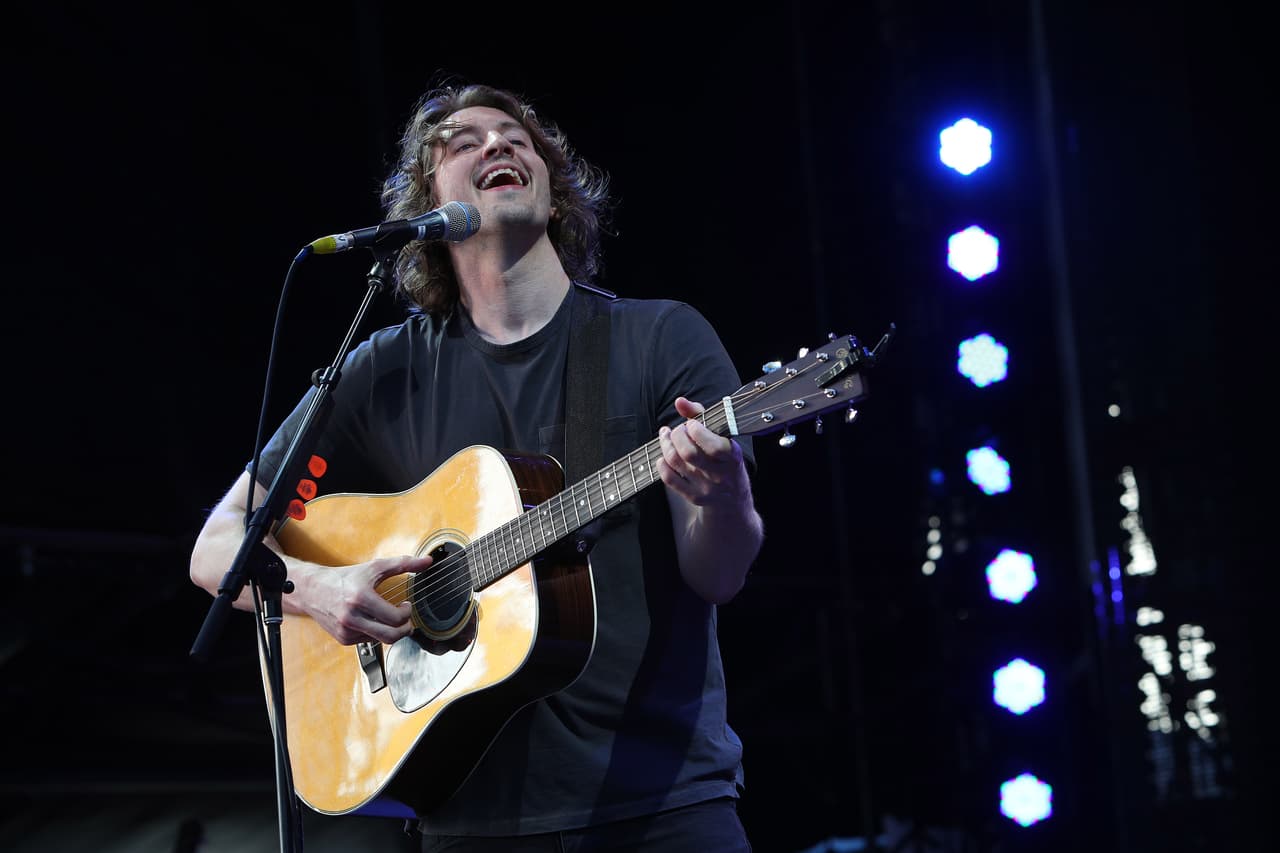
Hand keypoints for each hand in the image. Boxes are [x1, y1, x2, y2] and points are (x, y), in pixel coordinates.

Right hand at [304, 554, 431, 644]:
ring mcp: (346, 630)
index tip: (406, 606)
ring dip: (390, 631)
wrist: (312, 589)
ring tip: (391, 620)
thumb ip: (403, 564)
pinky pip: (367, 641)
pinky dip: (374, 633)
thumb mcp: (374, 567)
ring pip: (380, 640)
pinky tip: (372, 621)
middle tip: (407, 622)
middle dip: (405, 630)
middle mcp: (351, 617)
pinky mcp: (343, 638)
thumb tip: (427, 561)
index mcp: (360, 598)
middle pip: (390, 636)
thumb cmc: (345, 578)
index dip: (407, 614)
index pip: (395, 618)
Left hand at [658, 396, 749, 508]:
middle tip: (676, 430)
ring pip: (676, 462)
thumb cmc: (726, 461)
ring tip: (666, 437)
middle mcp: (721, 474)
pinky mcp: (694, 497)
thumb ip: (702, 415)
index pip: (714, 446)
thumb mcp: (723, 438)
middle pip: (689, 453)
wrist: (733, 502)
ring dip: (666, 445)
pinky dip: (662, 464)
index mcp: (733, 457)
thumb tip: (679, 401)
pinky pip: (670, 479)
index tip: (691, 424)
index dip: (696, 431)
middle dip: (677, 435)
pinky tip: (664, 456)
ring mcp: (707, 488)